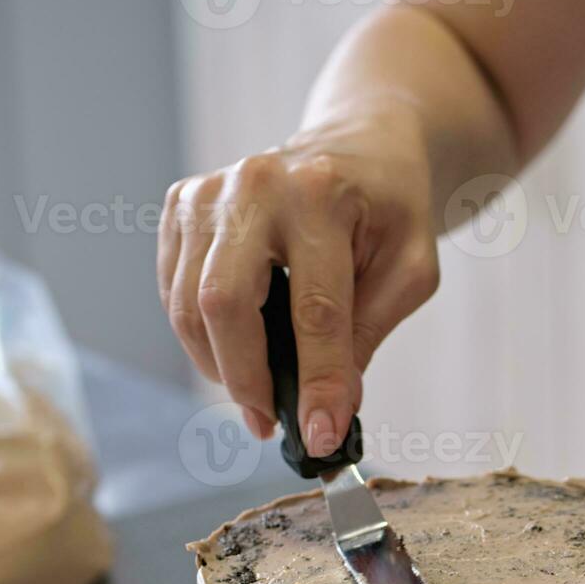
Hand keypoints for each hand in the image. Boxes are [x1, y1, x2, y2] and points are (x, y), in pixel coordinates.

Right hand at [157, 102, 440, 450]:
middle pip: (223, 304)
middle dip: (245, 379)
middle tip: (271, 422)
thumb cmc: (392, 211)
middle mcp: (254, 186)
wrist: (362, 147)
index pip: (313, 309)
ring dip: (219, 366)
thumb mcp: (410, 270)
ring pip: (188, 305)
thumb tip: (330, 409)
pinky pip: (174, 291)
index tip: (320, 436)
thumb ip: (369, 334)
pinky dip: (200, 335)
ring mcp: (208, 192)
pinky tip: (236, 350)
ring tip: (259, 395)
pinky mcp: (181, 205)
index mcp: (320, 195)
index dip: (316, 381)